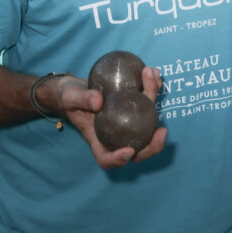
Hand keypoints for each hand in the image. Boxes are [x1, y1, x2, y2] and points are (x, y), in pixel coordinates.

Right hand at [38, 69, 168, 168]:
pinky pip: (146, 101)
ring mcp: (127, 121)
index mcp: (98, 139)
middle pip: (137, 149)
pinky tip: (152, 72)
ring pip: (146, 121)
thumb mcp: (69, 98)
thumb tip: (99, 102)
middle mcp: (116, 134)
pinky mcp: (133, 106)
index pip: (106, 158)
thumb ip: (81, 100)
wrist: (76, 87)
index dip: (119, 160)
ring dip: (154, 100)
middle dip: (153, 145)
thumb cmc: (68, 97)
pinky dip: (152, 87)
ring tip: (153, 79)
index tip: (129, 150)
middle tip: (162, 131)